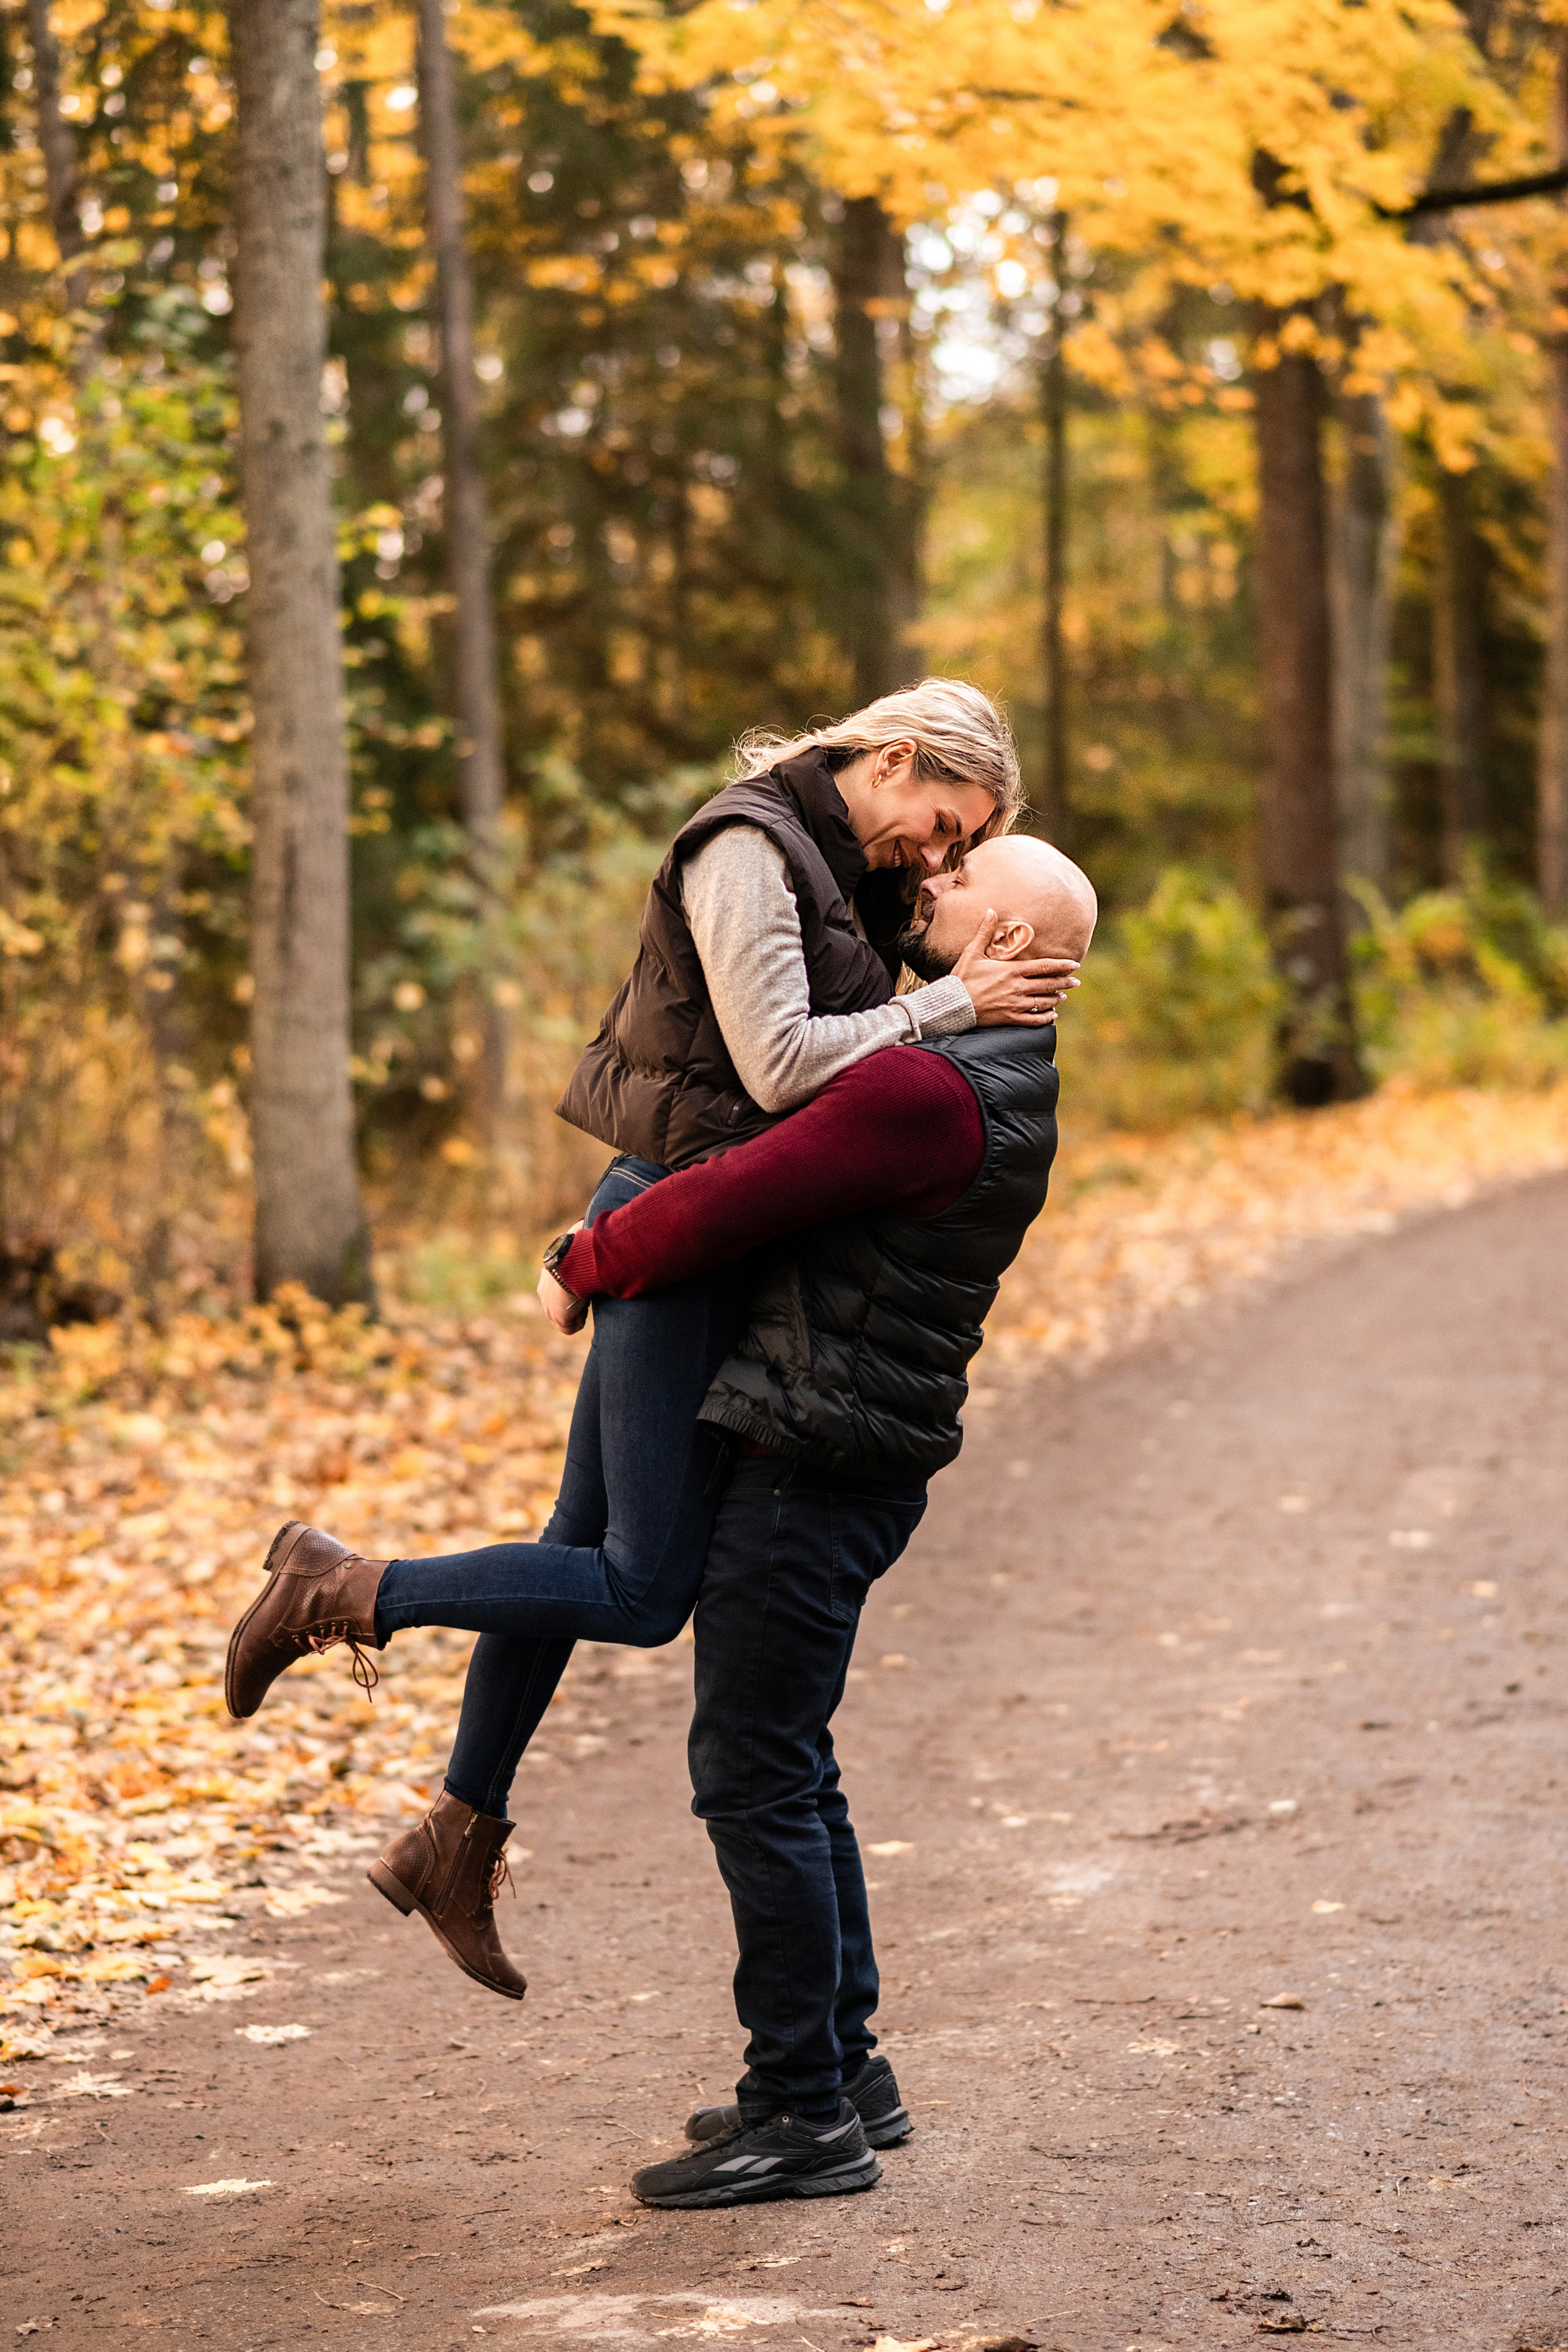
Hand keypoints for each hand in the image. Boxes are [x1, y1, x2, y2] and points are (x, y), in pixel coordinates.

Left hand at [537, 1221, 588, 1333]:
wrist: (571, 1267)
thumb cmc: (578, 1250)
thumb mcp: (576, 1239)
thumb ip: (579, 1235)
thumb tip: (585, 1222)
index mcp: (547, 1273)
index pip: (557, 1285)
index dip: (572, 1286)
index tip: (584, 1282)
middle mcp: (544, 1291)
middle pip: (559, 1303)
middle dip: (572, 1302)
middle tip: (587, 1295)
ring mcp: (549, 1307)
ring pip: (565, 1316)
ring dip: (577, 1312)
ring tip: (587, 1302)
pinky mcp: (558, 1319)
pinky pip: (570, 1327)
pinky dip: (579, 1322)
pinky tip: (585, 1312)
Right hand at [954, 912, 1080, 1027]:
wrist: (953, 1004)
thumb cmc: (962, 977)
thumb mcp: (972, 952)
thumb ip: (985, 932)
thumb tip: (990, 911)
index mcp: (1012, 971)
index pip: (1044, 967)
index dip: (1061, 965)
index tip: (1075, 964)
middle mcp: (1017, 988)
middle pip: (1048, 984)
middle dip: (1064, 982)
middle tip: (1076, 981)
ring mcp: (1015, 1005)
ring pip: (1043, 1002)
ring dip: (1056, 999)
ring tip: (1063, 996)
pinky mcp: (1010, 1018)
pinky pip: (1033, 1020)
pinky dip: (1045, 1018)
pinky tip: (1052, 1016)